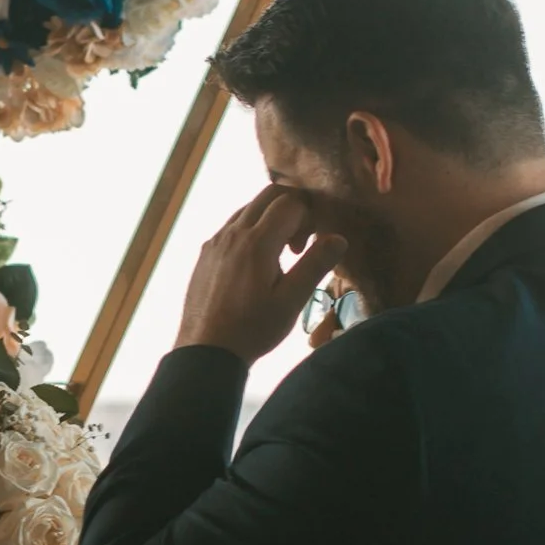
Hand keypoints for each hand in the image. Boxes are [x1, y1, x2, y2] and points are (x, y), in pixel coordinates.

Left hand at [179, 184, 340, 362]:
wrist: (206, 350)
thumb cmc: (253, 328)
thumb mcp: (291, 301)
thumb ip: (315, 265)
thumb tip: (338, 238)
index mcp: (257, 241)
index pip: (290, 202)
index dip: (308, 217)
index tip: (306, 247)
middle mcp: (233, 232)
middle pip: (268, 195)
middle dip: (290, 208)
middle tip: (296, 244)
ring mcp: (215, 241)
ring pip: (248, 208)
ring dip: (269, 220)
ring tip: (277, 257)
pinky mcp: (205, 252)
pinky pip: (231, 226)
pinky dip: (249, 230)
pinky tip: (254, 265)